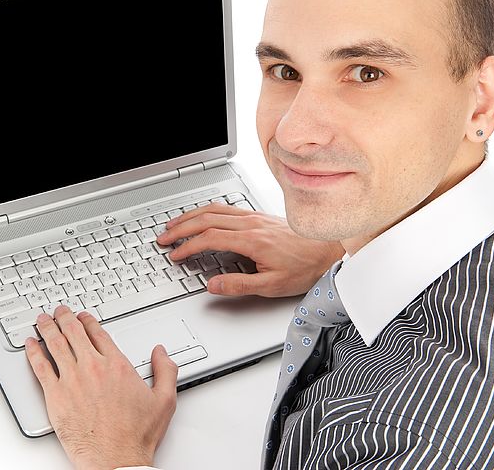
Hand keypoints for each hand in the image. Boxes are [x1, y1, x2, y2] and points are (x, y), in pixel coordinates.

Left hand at [24, 306, 177, 469]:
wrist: (115, 458)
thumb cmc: (136, 435)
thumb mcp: (164, 400)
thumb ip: (165, 371)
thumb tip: (161, 352)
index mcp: (117, 365)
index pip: (98, 333)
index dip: (88, 321)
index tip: (83, 317)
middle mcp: (93, 368)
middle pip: (74, 333)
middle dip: (65, 318)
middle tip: (59, 311)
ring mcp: (72, 380)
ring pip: (56, 345)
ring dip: (47, 328)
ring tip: (42, 319)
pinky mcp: (55, 396)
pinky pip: (40, 367)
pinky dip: (33, 352)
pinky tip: (30, 344)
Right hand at [157, 203, 344, 297]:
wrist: (330, 249)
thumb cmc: (306, 267)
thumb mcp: (273, 285)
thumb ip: (240, 285)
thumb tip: (213, 284)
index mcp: (252, 240)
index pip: (210, 238)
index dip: (188, 246)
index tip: (175, 254)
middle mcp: (251, 224)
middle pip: (206, 219)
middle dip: (181, 228)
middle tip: (164, 238)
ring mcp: (255, 217)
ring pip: (215, 209)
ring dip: (191, 216)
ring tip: (175, 224)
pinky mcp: (259, 216)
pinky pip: (226, 207)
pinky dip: (207, 211)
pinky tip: (202, 216)